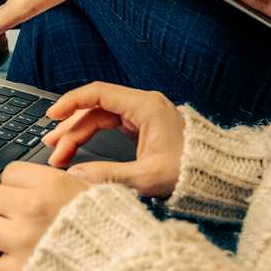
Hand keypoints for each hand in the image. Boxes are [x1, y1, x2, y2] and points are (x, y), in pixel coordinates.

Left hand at [0, 162, 89, 270]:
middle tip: (29, 221)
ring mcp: (20, 241)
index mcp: (51, 184)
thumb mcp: (93, 191)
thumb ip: (64, 179)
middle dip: (5, 207)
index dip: (20, 185)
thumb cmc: (113, 231)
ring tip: (7, 237)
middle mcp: (31, 209)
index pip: (11, 172)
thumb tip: (42, 173)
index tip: (31, 196)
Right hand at [42, 82, 184, 197]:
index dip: (70, 103)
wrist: (219, 177)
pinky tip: (78, 150)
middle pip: (95, 108)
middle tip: (52, 146)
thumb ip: (108, 175)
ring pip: (99, 118)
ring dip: (78, 133)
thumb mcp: (147, 177)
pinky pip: (110, 126)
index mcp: (145, 106)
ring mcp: (143, 116)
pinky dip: (92, 137)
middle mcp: (143, 105)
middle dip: (70, 127)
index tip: (51, 116)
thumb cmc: (192, 173)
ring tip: (59, 153)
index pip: (97, 93)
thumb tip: (75, 176)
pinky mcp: (143, 128)